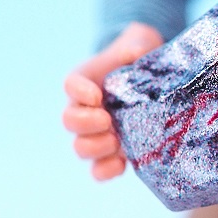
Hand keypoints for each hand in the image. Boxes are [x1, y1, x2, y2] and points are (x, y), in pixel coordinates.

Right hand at [62, 22, 163, 180]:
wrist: (147, 76)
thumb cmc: (138, 60)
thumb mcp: (139, 47)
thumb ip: (136, 46)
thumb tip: (136, 54)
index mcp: (86, 81)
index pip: (71, 85)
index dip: (79, 92)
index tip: (96, 94)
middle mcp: (85, 108)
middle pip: (70, 122)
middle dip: (87, 124)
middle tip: (108, 120)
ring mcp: (96, 133)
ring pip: (81, 148)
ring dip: (97, 148)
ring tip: (117, 142)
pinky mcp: (113, 151)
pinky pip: (99, 170)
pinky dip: (107, 170)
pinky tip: (122, 163)